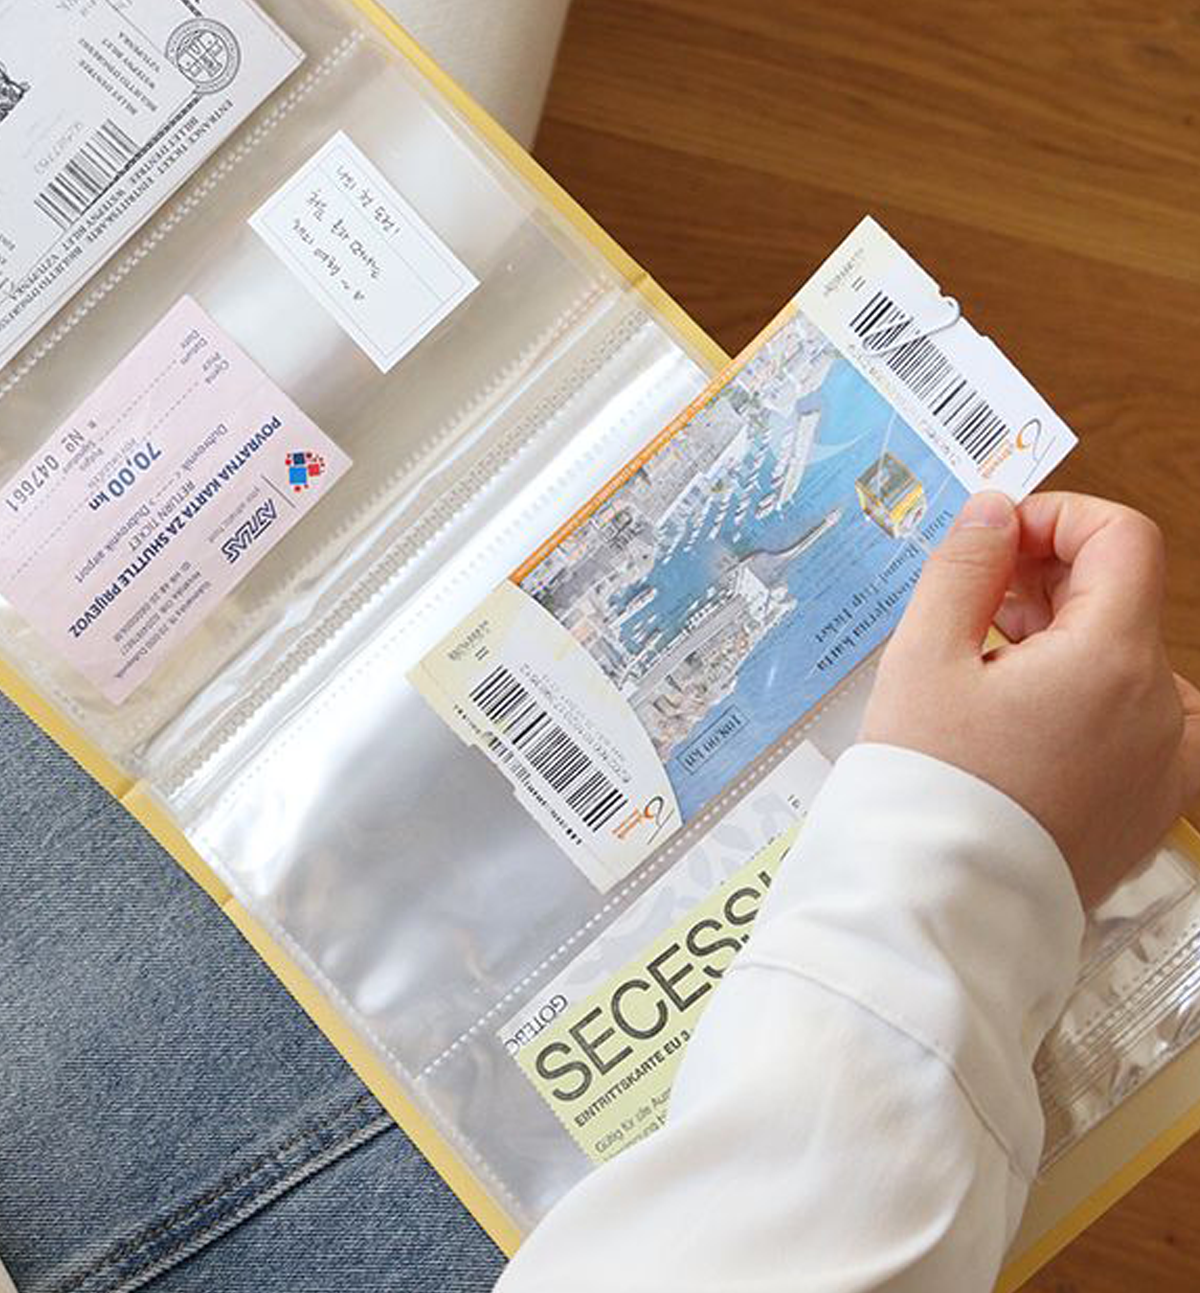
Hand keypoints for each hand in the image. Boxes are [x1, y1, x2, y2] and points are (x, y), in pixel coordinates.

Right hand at [861, 491, 1199, 906]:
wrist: (939, 915)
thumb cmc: (926, 789)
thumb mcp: (923, 657)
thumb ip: (964, 566)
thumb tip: (994, 512)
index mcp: (1113, 662)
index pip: (1122, 538)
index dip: (1057, 519)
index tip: (998, 544)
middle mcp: (1160, 711)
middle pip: (1121, 600)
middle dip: (1046, 583)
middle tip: (970, 609)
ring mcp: (1161, 765)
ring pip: (1123, 661)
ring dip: (1060, 642)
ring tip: (983, 673)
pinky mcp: (1147, 806)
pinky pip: (1128, 722)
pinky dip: (1078, 700)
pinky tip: (1012, 726)